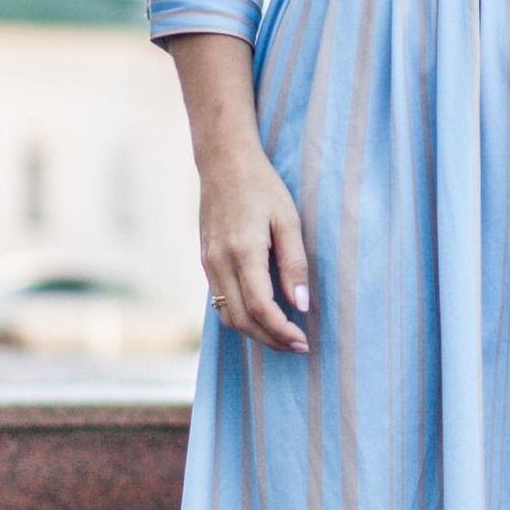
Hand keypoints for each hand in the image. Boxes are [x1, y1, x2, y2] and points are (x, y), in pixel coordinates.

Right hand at [198, 144, 310, 352]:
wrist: (223, 163)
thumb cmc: (262, 187)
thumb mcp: (288, 219)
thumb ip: (294, 263)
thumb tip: (301, 305)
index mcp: (243, 252)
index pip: (260, 308)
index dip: (282, 331)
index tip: (304, 341)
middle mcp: (219, 263)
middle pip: (241, 320)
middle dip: (270, 340)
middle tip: (297, 346)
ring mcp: (208, 264)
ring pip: (227, 316)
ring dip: (254, 333)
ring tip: (282, 336)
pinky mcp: (205, 262)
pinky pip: (219, 301)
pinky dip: (240, 317)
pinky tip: (262, 316)